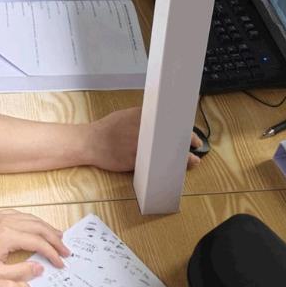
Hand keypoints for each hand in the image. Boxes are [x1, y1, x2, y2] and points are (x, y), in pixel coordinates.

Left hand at [0, 209, 68, 284]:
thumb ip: (20, 272)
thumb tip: (40, 267)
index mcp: (6, 236)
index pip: (37, 242)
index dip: (52, 252)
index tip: (61, 262)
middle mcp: (4, 222)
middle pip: (37, 226)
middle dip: (54, 238)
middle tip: (65, 249)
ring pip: (29, 217)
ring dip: (45, 227)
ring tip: (57, 236)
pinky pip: (18, 213)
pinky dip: (31, 220)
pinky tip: (37, 226)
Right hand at [83, 107, 202, 170]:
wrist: (89, 141)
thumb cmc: (107, 129)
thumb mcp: (126, 115)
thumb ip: (143, 117)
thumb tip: (160, 119)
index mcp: (141, 116)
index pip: (169, 121)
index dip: (184, 128)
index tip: (193, 135)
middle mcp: (142, 130)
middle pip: (170, 136)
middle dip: (186, 141)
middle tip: (196, 145)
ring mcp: (138, 146)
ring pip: (165, 152)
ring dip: (180, 157)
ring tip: (191, 160)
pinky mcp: (134, 160)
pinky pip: (153, 166)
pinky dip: (164, 168)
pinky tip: (172, 171)